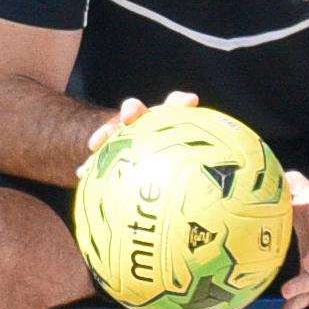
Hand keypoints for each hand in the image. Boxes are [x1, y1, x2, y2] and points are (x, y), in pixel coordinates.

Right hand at [76, 90, 198, 176]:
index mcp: (167, 124)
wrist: (138, 164)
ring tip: (96, 143)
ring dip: (106, 132)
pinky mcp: (108, 148)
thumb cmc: (171, 169)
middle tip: (130, 117)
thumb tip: (226, 207)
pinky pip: (98, 154)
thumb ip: (199, 173)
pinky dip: (91, 162)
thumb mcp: (184, 167)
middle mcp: (145, 123)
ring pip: (114, 128)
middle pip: (139, 110)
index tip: (190, 101)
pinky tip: (82, 173)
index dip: (181, 102)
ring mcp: (124, 133)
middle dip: (133, 110)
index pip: (177, 105)